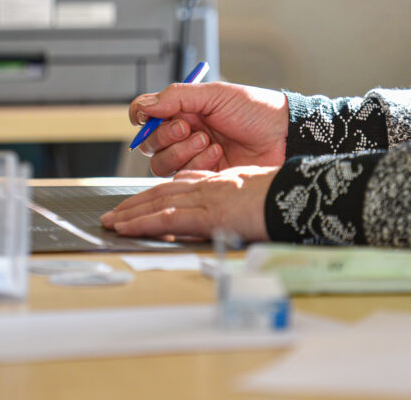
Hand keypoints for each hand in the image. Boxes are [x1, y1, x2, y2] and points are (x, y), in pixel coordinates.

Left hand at [100, 166, 278, 240]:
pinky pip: (166, 218)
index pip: (181, 185)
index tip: (143, 199)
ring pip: (158, 203)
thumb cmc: (289, 196)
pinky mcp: (206, 215)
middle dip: (136, 202)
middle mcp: (209, 187)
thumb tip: (232, 211)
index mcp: (222, 181)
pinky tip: (126, 228)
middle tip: (115, 212)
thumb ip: (240, 197)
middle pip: (163, 192)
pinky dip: (142, 223)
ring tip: (111, 221)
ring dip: (131, 213)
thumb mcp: (260, 192)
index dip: (158, 192)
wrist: (300, 196)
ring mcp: (206, 199)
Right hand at [130, 82, 287, 175]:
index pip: (146, 114)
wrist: (283, 136)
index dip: (142, 117)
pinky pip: (182, 178)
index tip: (149, 117)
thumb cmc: (255, 110)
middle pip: (150, 143)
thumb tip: (144, 107)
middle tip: (189, 129)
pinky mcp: (203, 177)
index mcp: (183, 110)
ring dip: (182, 152)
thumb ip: (176, 97)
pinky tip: (218, 155)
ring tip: (208, 142)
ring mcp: (192, 157)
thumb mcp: (215, 95)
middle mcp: (183, 134)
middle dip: (166, 136)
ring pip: (161, 164)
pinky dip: (197, 165)